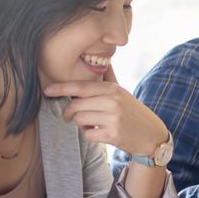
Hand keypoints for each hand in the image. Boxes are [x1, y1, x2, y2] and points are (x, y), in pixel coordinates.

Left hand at [44, 73, 167, 156]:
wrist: (152, 135)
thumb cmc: (132, 113)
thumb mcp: (122, 94)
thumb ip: (108, 80)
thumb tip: (101, 62)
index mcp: (112, 89)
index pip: (81, 86)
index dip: (61, 88)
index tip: (47, 90)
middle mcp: (112, 101)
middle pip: (76, 105)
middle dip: (68, 113)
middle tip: (69, 117)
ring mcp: (113, 118)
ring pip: (79, 120)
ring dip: (81, 124)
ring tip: (92, 124)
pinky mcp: (112, 135)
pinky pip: (87, 134)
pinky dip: (89, 135)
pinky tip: (100, 133)